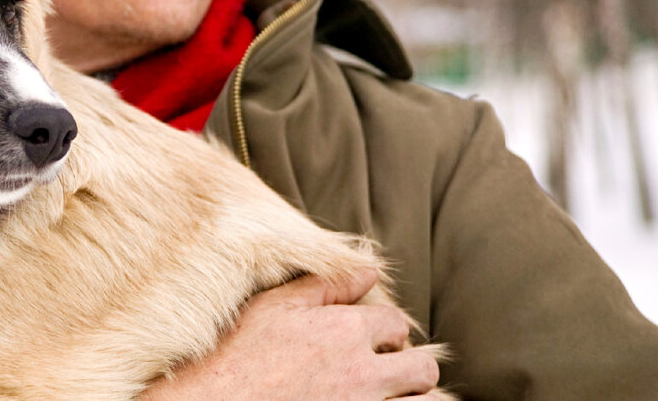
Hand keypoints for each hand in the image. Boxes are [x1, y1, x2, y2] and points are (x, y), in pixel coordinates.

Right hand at [141, 269, 440, 399]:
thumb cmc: (236, 354)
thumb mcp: (274, 307)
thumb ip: (325, 286)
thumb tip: (370, 270)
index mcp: (346, 330)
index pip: (395, 323)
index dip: (385, 330)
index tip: (369, 341)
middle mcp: (364, 372)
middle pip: (422, 368)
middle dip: (411, 367)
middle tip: (385, 372)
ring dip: (414, 397)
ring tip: (391, 396)